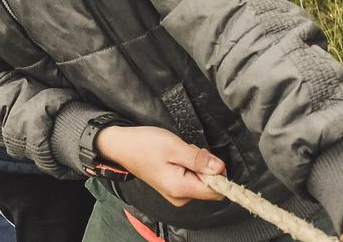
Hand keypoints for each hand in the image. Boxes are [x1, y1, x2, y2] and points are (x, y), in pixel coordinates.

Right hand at [94, 125, 225, 205]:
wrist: (122, 146)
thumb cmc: (145, 144)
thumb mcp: (174, 147)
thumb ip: (199, 160)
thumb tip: (221, 169)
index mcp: (181, 189)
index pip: (216, 191)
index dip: (219, 174)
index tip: (207, 157)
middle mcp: (180, 197)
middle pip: (210, 186)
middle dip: (205, 166)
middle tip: (187, 150)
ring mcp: (176, 194)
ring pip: (202, 181)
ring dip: (197, 164)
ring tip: (179, 151)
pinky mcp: (174, 188)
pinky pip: (192, 179)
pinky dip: (190, 166)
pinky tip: (177, 156)